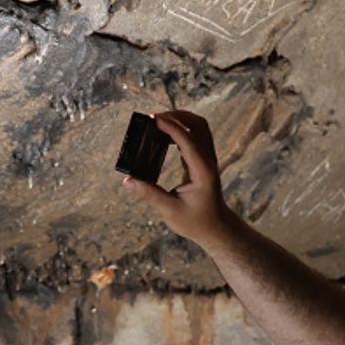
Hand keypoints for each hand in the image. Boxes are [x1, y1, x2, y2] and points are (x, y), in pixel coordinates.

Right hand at [122, 111, 235, 247]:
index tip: (154, 118)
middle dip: (177, 116)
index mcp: (203, 171)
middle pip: (198, 125)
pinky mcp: (203, 161)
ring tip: (158, 122)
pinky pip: (195, 136)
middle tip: (154, 117)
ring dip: (180, 120)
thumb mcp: (170, 211)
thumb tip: (128, 181)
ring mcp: (208, 159)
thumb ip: (150, 194)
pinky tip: (164, 135)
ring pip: (199, 128)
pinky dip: (181, 130)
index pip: (188, 141)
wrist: (216, 228)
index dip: (171, 127)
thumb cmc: (196, 222)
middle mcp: (208, 161)